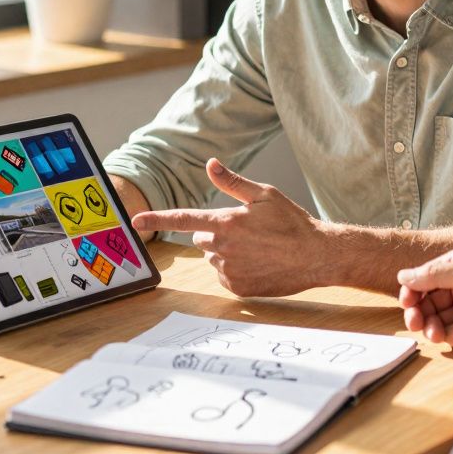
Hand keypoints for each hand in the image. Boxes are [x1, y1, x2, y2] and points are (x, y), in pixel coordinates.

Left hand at [131, 158, 331, 296]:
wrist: (317, 256)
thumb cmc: (292, 222)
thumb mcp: (265, 195)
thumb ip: (232, 182)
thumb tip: (210, 164)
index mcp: (226, 222)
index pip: (182, 219)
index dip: (156, 218)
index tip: (135, 221)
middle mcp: (222, 248)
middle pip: (202, 239)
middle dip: (216, 234)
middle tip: (246, 232)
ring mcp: (229, 271)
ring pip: (213, 259)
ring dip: (226, 253)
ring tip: (257, 249)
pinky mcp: (237, 289)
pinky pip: (224, 277)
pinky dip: (235, 270)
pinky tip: (258, 264)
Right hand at [397, 246, 452, 348]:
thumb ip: (434, 274)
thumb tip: (403, 275)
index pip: (423, 277)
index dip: (412, 291)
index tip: (407, 305)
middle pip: (426, 301)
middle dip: (420, 314)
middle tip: (418, 325)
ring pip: (437, 320)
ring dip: (436, 329)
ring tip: (440, 336)